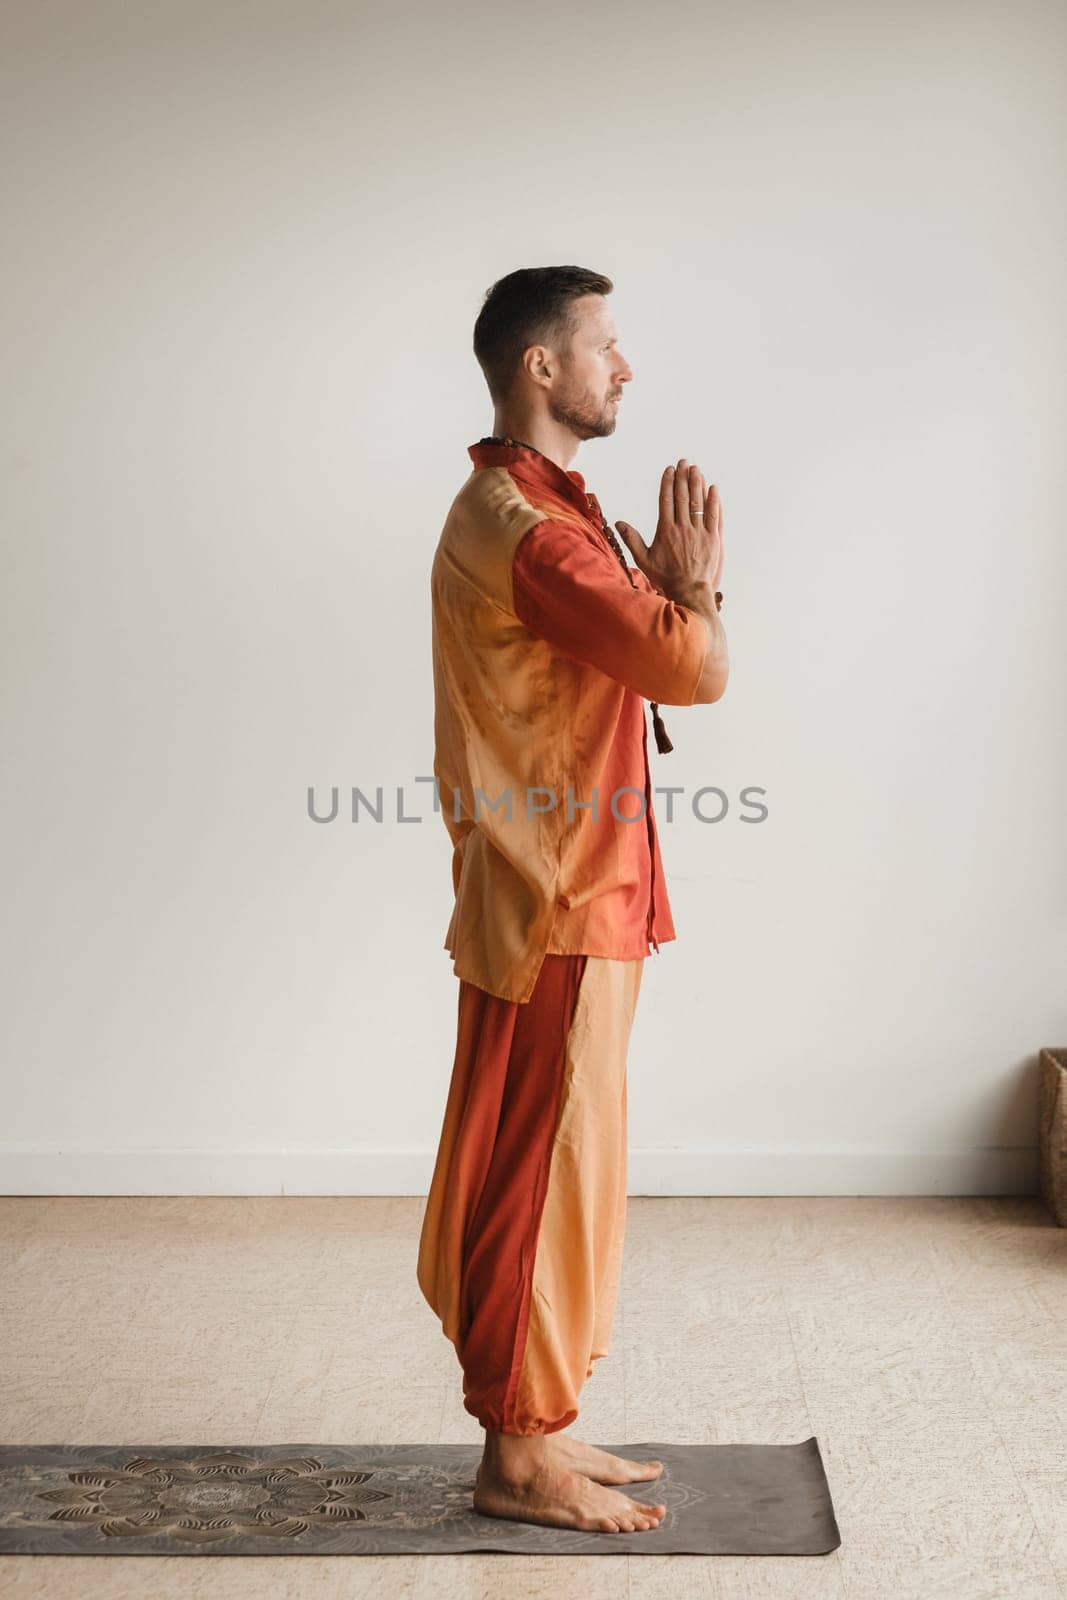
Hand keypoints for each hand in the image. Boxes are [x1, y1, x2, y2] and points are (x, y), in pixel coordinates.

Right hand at [615, 458, 723, 598]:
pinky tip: (713, 488)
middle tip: (684, 462)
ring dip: (697, 483)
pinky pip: (714, 515)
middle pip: (682, 496)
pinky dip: (713, 500)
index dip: (668, 482)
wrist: (688, 591)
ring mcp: (699, 532)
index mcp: (665, 530)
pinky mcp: (713, 539)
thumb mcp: (644, 559)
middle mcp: (682, 527)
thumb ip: (631, 539)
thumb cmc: (665, 578)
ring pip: (698, 502)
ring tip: (696, 469)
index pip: (666, 499)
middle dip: (682, 476)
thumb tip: (618, 523)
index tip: (669, 469)